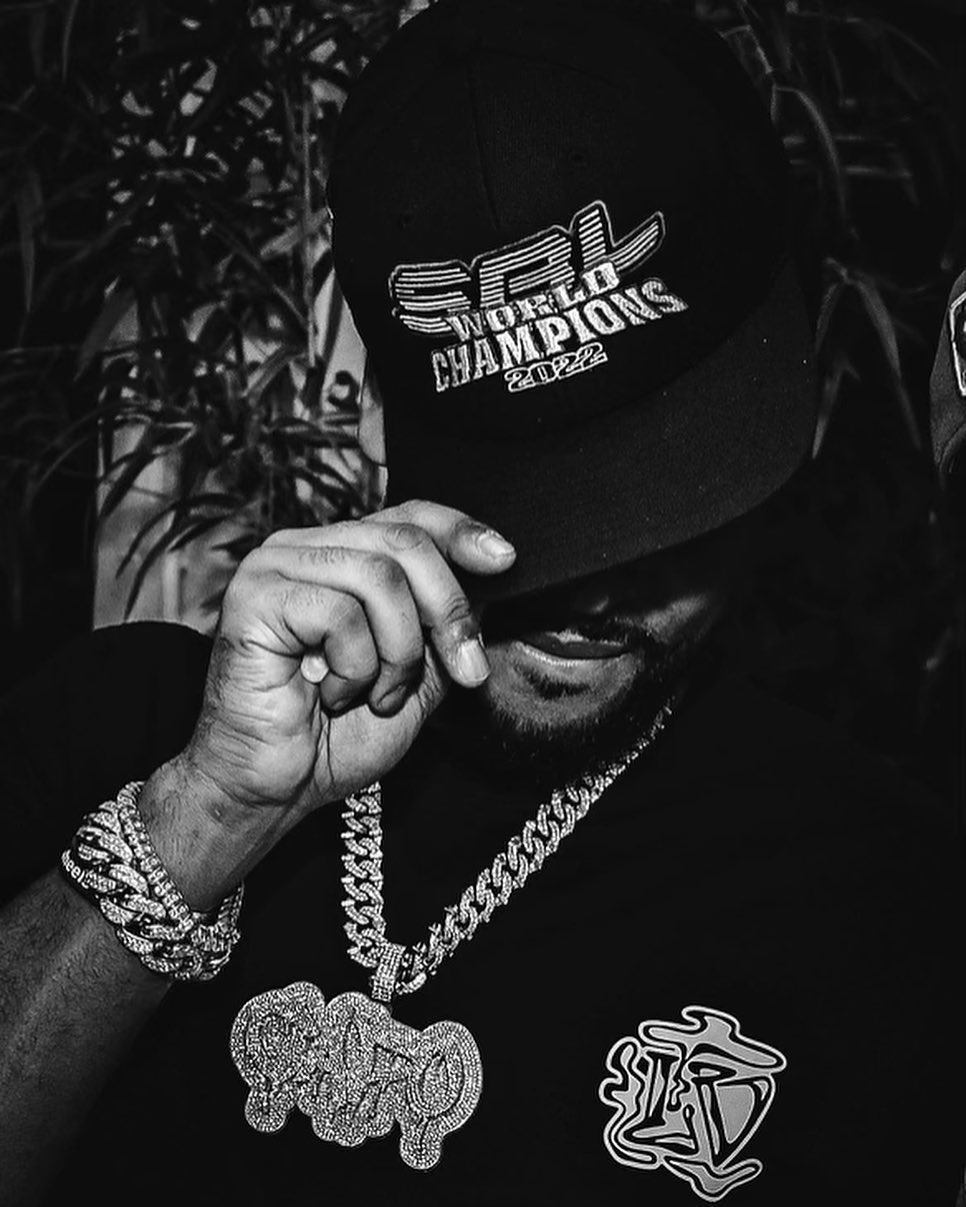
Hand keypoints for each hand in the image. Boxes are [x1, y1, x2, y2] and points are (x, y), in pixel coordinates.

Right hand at [181, 501, 514, 826]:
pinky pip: (339, 613)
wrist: (275, 789)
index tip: (505, 561)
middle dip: (448, 611)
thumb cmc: (335, 736)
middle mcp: (304, 549)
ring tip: (378, 694)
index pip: (409, 516)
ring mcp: (273, 568)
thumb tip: (490, 581)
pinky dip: (354, 667)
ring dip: (399, 652)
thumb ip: (445, 626)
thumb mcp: (417, 676)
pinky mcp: (253, 598)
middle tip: (465, 669)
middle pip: (403, 541)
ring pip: (378, 576)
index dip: (461, 532)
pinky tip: (329, 693)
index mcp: (340, 557)